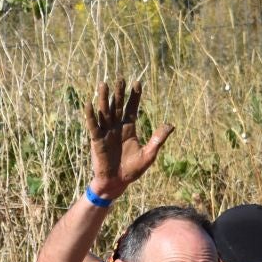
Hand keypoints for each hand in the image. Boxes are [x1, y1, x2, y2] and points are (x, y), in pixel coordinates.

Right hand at [86, 79, 171, 200]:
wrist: (116, 183)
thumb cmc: (132, 170)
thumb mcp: (149, 154)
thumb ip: (158, 139)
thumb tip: (171, 125)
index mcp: (129, 128)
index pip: (132, 108)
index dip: (134, 96)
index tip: (137, 82)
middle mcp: (116, 127)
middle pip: (117, 106)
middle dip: (119, 93)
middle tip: (120, 78)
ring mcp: (106, 132)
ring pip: (105, 112)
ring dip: (104, 99)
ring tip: (104, 84)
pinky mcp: (97, 140)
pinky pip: (94, 126)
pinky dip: (91, 116)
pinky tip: (90, 104)